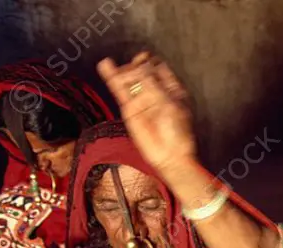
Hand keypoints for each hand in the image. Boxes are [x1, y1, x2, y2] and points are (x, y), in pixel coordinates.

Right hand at [96, 53, 195, 175]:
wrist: (169, 154)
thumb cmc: (177, 131)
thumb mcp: (168, 103)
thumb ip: (153, 84)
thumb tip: (141, 65)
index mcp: (172, 89)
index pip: (160, 69)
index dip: (153, 62)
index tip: (147, 58)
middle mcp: (156, 93)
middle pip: (143, 72)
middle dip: (138, 65)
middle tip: (134, 65)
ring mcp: (142, 100)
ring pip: (130, 79)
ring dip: (124, 70)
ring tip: (115, 65)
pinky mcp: (130, 108)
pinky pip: (119, 89)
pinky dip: (111, 77)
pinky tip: (105, 66)